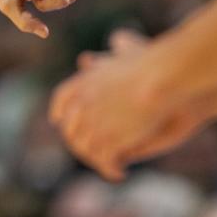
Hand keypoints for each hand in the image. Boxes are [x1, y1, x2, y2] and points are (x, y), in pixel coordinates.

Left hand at [49, 29, 195, 180]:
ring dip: (94, 159)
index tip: (57, 120)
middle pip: (70, 129)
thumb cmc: (150, 63)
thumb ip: (122, 45)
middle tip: (88, 150)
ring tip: (106, 165)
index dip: (60, 112)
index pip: (61, 100)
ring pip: (85, 148)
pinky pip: (104, 161)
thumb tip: (117, 43)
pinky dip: (110, 169)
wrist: (158, 80)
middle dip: (77, 141)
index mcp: (82, 83)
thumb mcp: (128, 50)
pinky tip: (117, 172)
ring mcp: (93, 124)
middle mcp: (81, 105)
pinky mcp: (108, 141)